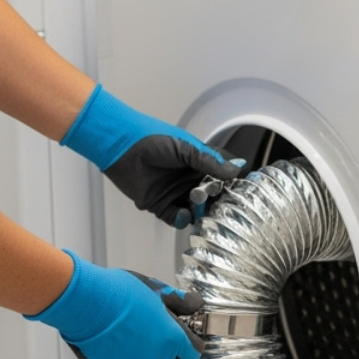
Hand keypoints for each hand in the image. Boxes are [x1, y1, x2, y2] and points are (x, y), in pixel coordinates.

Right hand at [26, 250, 203, 358]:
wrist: (84, 301)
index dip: (190, 344)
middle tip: (157, 338)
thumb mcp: (156, 290)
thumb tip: (195, 304)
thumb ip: (180, 301)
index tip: (185, 338)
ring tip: (131, 340)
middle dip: (169, 356)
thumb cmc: (119, 292)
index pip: (194, 352)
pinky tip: (112, 347)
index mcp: (171, 339)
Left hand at [61, 85, 242, 227]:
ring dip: (200, 213)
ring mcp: (175, 193)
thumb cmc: (151, 138)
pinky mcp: (159, 205)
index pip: (221, 176)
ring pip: (195, 210)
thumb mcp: (186, 148)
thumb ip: (210, 162)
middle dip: (217, 203)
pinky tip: (183, 214)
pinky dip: (181, 219)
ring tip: (200, 210)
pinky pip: (175, 218)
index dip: (230, 184)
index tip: (239, 192)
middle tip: (219, 204)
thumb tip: (237, 169)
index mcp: (198, 163)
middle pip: (211, 197)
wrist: (120, 146)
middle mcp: (188, 179)